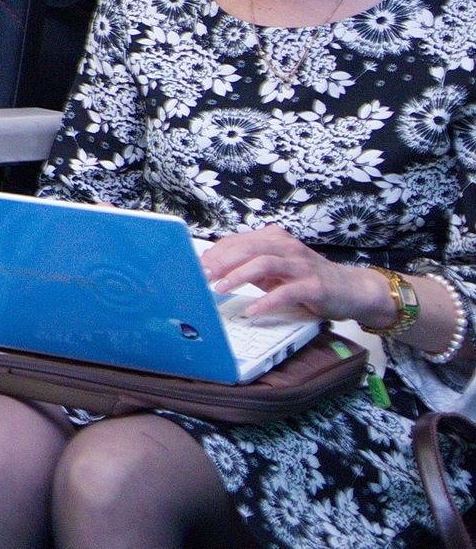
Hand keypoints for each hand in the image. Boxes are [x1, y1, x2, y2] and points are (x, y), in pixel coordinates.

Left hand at [201, 226, 382, 326]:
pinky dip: (266, 301)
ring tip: (220, 288)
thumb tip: (213, 269)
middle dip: (221, 262)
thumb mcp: (275, 269)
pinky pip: (285, 292)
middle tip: (203, 276)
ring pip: (263, 264)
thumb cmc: (308, 278)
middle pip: (247, 249)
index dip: (215, 254)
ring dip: (238, 276)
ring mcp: (301, 266)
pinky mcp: (313, 286)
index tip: (197, 266)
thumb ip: (249, 266)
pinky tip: (252, 309)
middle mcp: (287, 248)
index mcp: (274, 239)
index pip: (237, 242)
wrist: (353, 289)